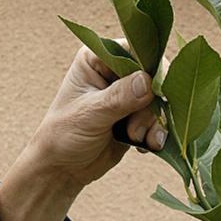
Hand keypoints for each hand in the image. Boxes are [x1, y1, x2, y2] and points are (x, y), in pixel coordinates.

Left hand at [0, 44, 166, 220]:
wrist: (63, 169)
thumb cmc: (64, 135)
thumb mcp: (90, 114)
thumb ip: (119, 97)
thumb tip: (148, 81)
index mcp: (98, 59)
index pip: (135, 52)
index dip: (151, 70)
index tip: (155, 93)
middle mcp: (115, 75)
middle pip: (152, 79)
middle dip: (150, 106)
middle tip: (135, 130)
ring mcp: (128, 98)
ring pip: (158, 103)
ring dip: (153, 124)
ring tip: (136, 140)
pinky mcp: (136, 120)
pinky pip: (158, 122)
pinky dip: (156, 134)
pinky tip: (146, 146)